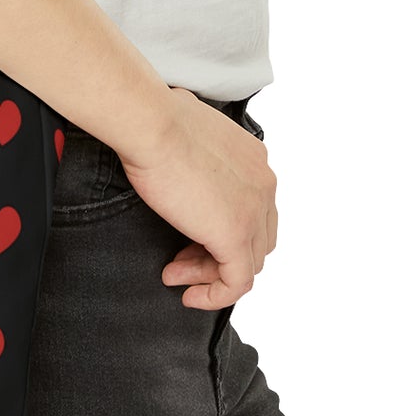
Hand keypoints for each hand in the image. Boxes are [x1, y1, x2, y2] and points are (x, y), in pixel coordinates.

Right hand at [117, 88, 278, 310]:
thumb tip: (177, 153)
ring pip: (246, 263)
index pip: (253, 209)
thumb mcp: (189, 129)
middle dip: (216, 254)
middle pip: (255, 239)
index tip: (187, 236)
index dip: (220, 228)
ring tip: (175, 275)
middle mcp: (264, 185)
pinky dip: (215, 295)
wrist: (151, 125)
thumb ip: (197, 150)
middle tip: (181, 260)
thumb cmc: (157, 120)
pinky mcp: (236, 236)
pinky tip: (190, 295)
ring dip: (209, 274)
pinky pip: (237, 283)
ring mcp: (253, 211)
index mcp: (255, 159)